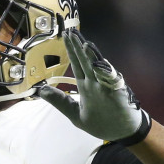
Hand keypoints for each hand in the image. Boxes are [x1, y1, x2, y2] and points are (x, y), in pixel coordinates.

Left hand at [39, 30, 151, 145]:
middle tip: (71, 31)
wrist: (123, 133)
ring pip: (98, 67)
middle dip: (78, 46)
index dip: (71, 50)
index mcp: (86, 86)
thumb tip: (40, 91)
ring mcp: (105, 86)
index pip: (76, 64)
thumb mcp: (74, 114)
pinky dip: (105, 72)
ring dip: (91, 56)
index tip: (65, 35)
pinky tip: (99, 63)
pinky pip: (111, 81)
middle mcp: (95, 82)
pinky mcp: (116, 93)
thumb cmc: (102, 123)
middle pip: (85, 61)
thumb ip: (60, 101)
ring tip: (84, 43)